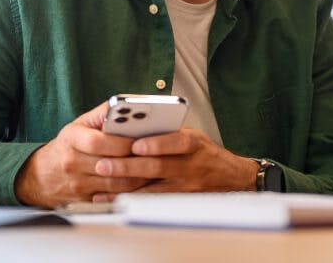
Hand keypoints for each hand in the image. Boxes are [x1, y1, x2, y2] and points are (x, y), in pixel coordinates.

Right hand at [14, 101, 151, 207]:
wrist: (42, 175)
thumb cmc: (68, 145)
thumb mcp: (79, 124)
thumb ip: (104, 114)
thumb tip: (130, 104)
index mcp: (71, 138)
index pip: (98, 142)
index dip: (122, 143)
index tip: (141, 140)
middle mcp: (72, 162)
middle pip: (111, 166)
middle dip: (137, 161)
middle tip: (158, 156)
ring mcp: (78, 185)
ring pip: (117, 185)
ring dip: (140, 179)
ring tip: (158, 169)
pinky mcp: (86, 201)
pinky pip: (114, 199)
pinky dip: (132, 192)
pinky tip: (146, 185)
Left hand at [91, 128, 259, 200]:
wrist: (231, 177)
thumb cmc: (204, 152)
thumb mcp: (193, 135)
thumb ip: (167, 133)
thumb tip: (132, 127)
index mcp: (194, 143)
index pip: (177, 141)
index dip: (156, 144)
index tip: (134, 144)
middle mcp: (191, 165)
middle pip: (158, 167)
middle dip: (128, 167)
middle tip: (103, 165)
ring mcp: (187, 186)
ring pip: (153, 189)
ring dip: (125, 188)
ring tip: (101, 188)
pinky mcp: (181, 202)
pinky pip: (153, 203)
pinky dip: (132, 202)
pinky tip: (114, 201)